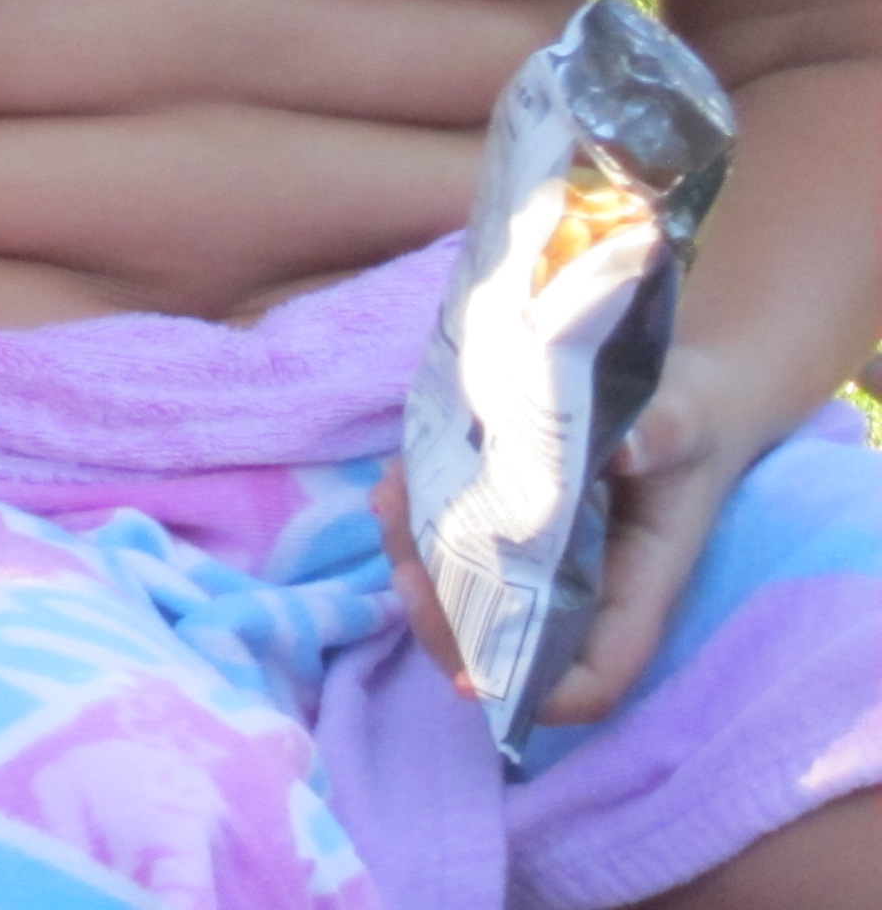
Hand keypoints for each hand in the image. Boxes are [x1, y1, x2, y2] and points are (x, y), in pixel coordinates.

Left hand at [367, 353, 757, 723]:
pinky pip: (455, 537)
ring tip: (389, 502)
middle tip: (404, 568)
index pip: (591, 679)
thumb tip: (627, 447)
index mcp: (636, 590)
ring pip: (466, 593)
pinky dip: (415, 518)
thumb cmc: (695, 418)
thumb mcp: (687, 421)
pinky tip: (395, 475)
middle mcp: (584, 588)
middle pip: (505, 645)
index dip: (531, 693)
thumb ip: (663, 436)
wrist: (681, 392)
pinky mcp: (510, 518)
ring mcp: (542, 557)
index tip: (468, 679)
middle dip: (444, 622)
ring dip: (415, 562)